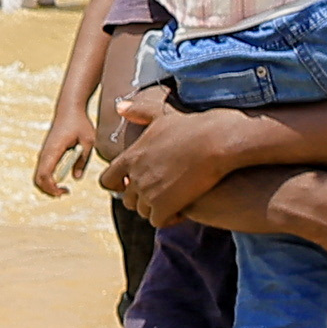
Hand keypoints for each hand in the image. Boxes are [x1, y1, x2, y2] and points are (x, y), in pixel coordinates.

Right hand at [33, 80, 101, 194]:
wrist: (69, 108)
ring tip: (64, 189)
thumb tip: (76, 177)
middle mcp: (45, 153)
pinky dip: (49, 178)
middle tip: (64, 193)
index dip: (52, 187)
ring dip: (49, 185)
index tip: (65, 191)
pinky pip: (43, 170)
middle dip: (49, 190)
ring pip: (39, 176)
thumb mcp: (88, 141)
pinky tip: (61, 179)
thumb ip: (83, 160)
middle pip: (38, 179)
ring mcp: (44, 153)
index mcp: (53, 150)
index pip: (45, 174)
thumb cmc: (80, 123)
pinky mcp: (46, 152)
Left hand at [99, 85, 243, 227]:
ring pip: (143, 211)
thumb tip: (120, 106)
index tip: (130, 185)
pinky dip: (169, 218)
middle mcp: (135, 176)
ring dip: (156, 209)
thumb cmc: (195, 126)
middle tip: (160, 194)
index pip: (108, 179)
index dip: (118, 185)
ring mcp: (148, 193)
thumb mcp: (163, 115)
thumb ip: (139, 112)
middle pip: (127, 199)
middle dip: (140, 198)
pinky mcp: (164, 206)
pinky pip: (158, 221)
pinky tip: (182, 210)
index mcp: (131, 156)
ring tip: (174, 201)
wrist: (218, 142)